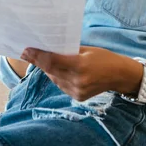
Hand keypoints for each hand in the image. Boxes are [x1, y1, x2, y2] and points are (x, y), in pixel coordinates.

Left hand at [20, 46, 134, 101]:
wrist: (120, 76)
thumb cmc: (103, 57)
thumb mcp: (86, 49)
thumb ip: (67, 50)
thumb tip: (47, 48)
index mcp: (80, 65)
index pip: (52, 61)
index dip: (37, 56)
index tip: (26, 50)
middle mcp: (77, 80)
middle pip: (50, 70)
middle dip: (38, 61)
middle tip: (27, 53)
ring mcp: (77, 91)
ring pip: (53, 78)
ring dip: (47, 69)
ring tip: (41, 58)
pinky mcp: (77, 97)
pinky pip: (60, 85)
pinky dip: (56, 76)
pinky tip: (57, 70)